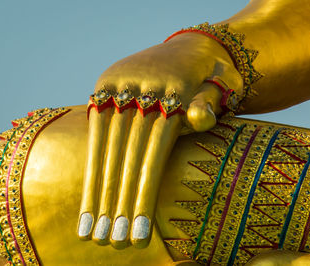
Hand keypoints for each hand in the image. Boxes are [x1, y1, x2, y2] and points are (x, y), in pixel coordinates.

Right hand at [77, 32, 242, 248]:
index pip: (153, 153)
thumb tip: (199, 118)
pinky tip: (87, 197)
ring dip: (99, 191)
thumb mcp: (221, 84)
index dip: (143, 195)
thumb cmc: (213, 78)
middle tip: (113, 244)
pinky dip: (92, 166)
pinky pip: (96, 131)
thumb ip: (209, 102)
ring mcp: (121, 85)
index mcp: (175, 90)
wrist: (194, 46)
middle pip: (127, 154)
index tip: (139, 236)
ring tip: (93, 232)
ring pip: (108, 147)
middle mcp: (142, 87)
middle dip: (119, 202)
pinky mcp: (106, 85)